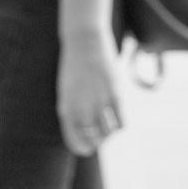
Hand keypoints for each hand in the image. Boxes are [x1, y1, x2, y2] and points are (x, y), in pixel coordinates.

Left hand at [57, 28, 123, 156]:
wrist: (83, 40)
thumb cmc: (74, 66)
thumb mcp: (67, 91)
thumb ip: (73, 111)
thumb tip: (87, 132)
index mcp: (66, 109)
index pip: (75, 142)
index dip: (83, 148)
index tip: (88, 146)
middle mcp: (81, 109)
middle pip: (94, 141)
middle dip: (98, 140)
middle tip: (101, 132)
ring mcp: (99, 102)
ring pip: (109, 133)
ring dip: (110, 132)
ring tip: (109, 123)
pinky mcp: (114, 93)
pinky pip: (121, 122)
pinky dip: (120, 124)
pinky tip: (118, 116)